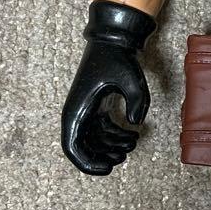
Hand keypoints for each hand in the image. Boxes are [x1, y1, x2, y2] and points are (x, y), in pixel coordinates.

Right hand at [61, 1, 155, 175]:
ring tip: (134, 143)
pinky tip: (134, 134)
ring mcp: (87, 110)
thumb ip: (138, 102)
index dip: (86, 163)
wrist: (115, 40)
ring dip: (113, 146)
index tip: (107, 168)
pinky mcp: (97, 107)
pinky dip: (117, 135)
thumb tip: (135, 124)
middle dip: (103, 156)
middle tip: (123, 158)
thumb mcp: (131, 79)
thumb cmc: (118, 58)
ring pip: (95, 140)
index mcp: (76, 110)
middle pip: (84, 147)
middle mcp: (78, 113)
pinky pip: (102, 130)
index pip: (72, 147)